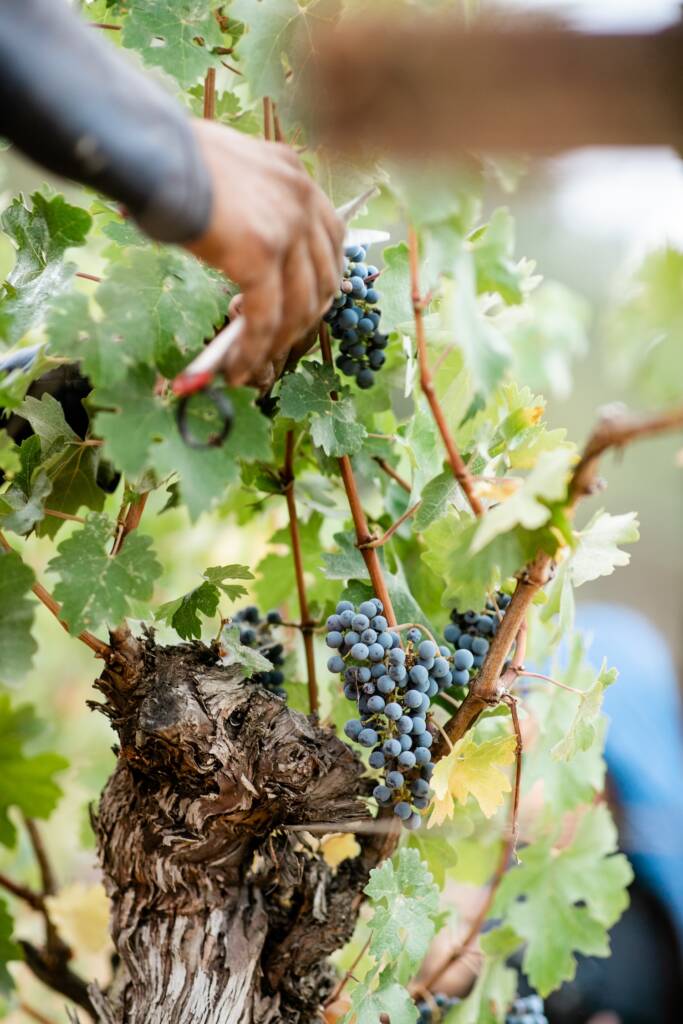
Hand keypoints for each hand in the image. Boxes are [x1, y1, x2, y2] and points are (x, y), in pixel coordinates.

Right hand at [185, 120, 343, 386]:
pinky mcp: (261, 255)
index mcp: (295, 175)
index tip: (303, 304)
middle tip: (277, 340)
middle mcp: (301, 198)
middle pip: (325, 278)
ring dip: (279, 341)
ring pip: (300, 305)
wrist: (150, 151)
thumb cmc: (171, 159)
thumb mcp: (229, 174)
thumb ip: (250, 204)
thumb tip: (240, 245)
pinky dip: (253, 349)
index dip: (321, 279)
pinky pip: (265, 318)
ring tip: (253, 360)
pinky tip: (238, 367)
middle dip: (303, 318)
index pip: (331, 238)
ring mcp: (286, 228)